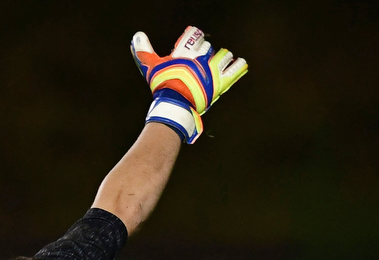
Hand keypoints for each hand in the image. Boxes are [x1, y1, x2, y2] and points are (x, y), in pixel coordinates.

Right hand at [131, 26, 247, 142]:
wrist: (174, 104)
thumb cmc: (162, 85)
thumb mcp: (151, 66)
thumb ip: (144, 50)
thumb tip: (136, 35)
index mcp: (186, 51)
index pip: (193, 36)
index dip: (194, 37)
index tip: (195, 39)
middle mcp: (200, 58)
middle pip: (208, 48)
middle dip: (206, 51)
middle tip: (205, 56)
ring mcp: (211, 70)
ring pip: (222, 56)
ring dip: (222, 57)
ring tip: (223, 58)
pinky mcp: (219, 84)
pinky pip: (232, 73)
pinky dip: (238, 67)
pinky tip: (242, 63)